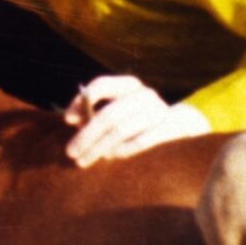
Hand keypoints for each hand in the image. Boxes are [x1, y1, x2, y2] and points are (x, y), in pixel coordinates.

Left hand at [63, 75, 210, 167]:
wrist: (178, 125)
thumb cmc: (138, 118)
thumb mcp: (119, 109)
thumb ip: (97, 113)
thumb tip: (75, 121)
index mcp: (129, 85)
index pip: (101, 85)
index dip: (81, 102)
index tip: (67, 119)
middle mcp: (144, 94)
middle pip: (109, 114)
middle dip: (86, 135)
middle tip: (71, 152)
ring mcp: (157, 111)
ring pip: (121, 130)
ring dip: (99, 148)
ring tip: (86, 159)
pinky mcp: (167, 129)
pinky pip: (138, 142)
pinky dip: (121, 151)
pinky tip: (110, 158)